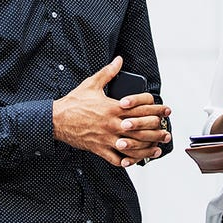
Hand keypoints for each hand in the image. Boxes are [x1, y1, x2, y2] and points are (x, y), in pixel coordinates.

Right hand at [52, 57, 171, 166]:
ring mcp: (107, 138)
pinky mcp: (99, 149)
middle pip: (142, 127)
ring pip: (133, 146)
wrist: (57, 120)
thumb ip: (108, 72)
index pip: (142, 107)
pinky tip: (135, 160)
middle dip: (157, 129)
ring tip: (158, 148)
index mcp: (114, 107)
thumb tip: (119, 60)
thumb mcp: (91, 84)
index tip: (164, 110)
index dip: (156, 108)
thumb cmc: (74, 102)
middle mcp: (113, 123)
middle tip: (166, 130)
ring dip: (148, 148)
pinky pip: (116, 159)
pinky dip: (127, 161)